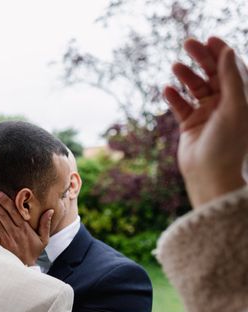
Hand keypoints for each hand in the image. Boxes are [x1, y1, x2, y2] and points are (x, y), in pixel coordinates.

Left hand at [0, 190, 53, 265]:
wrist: (25, 269)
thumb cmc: (33, 252)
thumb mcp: (44, 239)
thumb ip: (45, 224)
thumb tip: (50, 210)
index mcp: (24, 229)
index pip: (14, 212)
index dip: (5, 201)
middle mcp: (14, 232)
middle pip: (2, 215)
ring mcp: (6, 239)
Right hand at [164, 37, 247, 207]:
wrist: (211, 175)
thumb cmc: (229, 144)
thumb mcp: (235, 106)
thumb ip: (231, 78)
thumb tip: (228, 51)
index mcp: (242, 99)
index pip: (233, 69)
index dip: (222, 53)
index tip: (210, 39)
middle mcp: (226, 105)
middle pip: (213, 75)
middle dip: (201, 59)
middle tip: (187, 44)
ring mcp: (207, 115)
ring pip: (195, 88)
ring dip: (186, 76)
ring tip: (175, 66)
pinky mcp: (190, 126)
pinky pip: (181, 106)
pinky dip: (174, 97)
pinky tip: (166, 89)